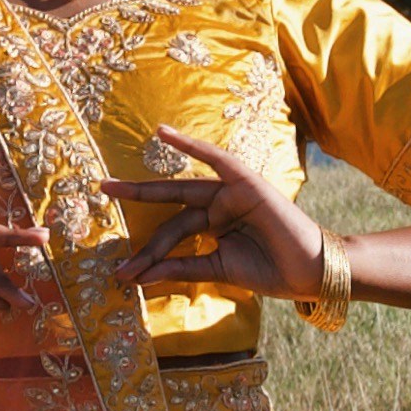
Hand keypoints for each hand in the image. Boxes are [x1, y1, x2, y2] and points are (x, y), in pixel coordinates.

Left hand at [98, 127, 330, 302]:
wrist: (310, 271)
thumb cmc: (270, 271)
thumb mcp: (217, 270)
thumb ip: (181, 268)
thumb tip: (140, 277)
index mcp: (214, 227)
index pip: (172, 236)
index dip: (148, 254)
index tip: (122, 273)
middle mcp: (219, 207)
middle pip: (170, 210)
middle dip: (135, 198)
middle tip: (101, 189)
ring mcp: (232, 193)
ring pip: (182, 197)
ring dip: (147, 194)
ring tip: (112, 190)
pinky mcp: (246, 182)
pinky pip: (215, 160)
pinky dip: (192, 146)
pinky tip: (163, 133)